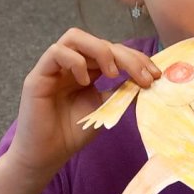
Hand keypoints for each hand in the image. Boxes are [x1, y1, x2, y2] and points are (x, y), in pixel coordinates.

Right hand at [6, 29, 159, 186]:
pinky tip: (85, 82)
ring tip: (113, 74)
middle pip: (100, 42)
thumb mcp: (105, 109)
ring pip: (75, 37)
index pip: (113, 51)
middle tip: (144, 76)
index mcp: (88, 70)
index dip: (136, 58)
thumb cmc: (73, 133)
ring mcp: (54, 67)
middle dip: (126, 56)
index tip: (155, 74)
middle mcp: (71, 64)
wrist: (47, 156)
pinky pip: (56, 52)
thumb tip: (145, 79)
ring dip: (101, 51)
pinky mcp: (37, 76)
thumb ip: (120, 91)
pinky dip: (75, 62)